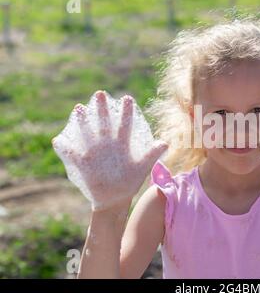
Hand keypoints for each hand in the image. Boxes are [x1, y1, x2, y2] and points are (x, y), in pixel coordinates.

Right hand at [52, 91, 166, 210]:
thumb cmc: (130, 180)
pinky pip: (72, 154)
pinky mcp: (83, 162)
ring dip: (82, 122)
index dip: (126, 112)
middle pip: (104, 123)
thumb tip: (166, 143)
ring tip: (79, 108)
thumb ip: (152, 154)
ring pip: (87, 133)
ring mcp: (94, 152)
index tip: (127, 98)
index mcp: (122, 143)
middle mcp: (107, 144)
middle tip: (100, 94)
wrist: (115, 198)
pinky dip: (65, 148)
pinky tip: (59, 141)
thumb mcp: (142, 167)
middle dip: (102, 109)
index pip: (125, 124)